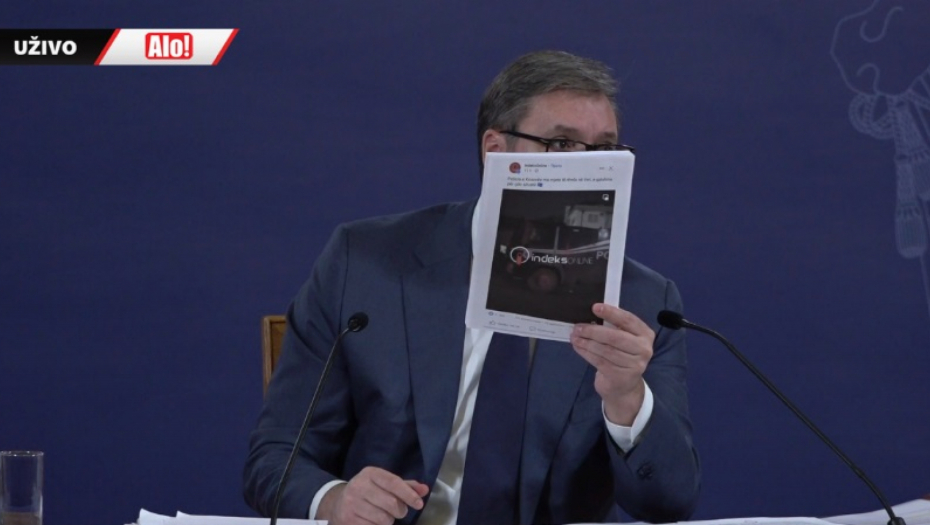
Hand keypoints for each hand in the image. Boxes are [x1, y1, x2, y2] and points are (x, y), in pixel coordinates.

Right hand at [319, 466, 429, 524]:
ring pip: (383, 519)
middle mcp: (359, 486)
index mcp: (370, 473)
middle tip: (398, 512)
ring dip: (389, 521)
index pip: (394, 482)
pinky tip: (372, 521)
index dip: (408, 494)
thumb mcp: (384, 484)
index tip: (419, 503)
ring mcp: (351, 503)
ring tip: (383, 516)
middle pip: (391, 503)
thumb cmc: (367, 492)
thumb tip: (424, 489)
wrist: (337, 504)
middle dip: (400, 511)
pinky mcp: (348, 519)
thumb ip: (405, 486)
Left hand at [571, 303, 654, 425]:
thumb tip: (590, 315)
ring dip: (586, 342)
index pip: (628, 320)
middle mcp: (644, 349)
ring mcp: (634, 365)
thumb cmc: (621, 356)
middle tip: (577, 327)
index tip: (595, 307)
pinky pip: (600, 361)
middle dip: (593, 331)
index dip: (611, 313)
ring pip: (605, 350)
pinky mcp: (621, 376)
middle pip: (615, 337)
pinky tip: (578, 347)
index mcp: (645, 334)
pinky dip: (586, 353)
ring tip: (574, 337)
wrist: (624, 387)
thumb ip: (613, 328)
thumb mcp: (623, 340)